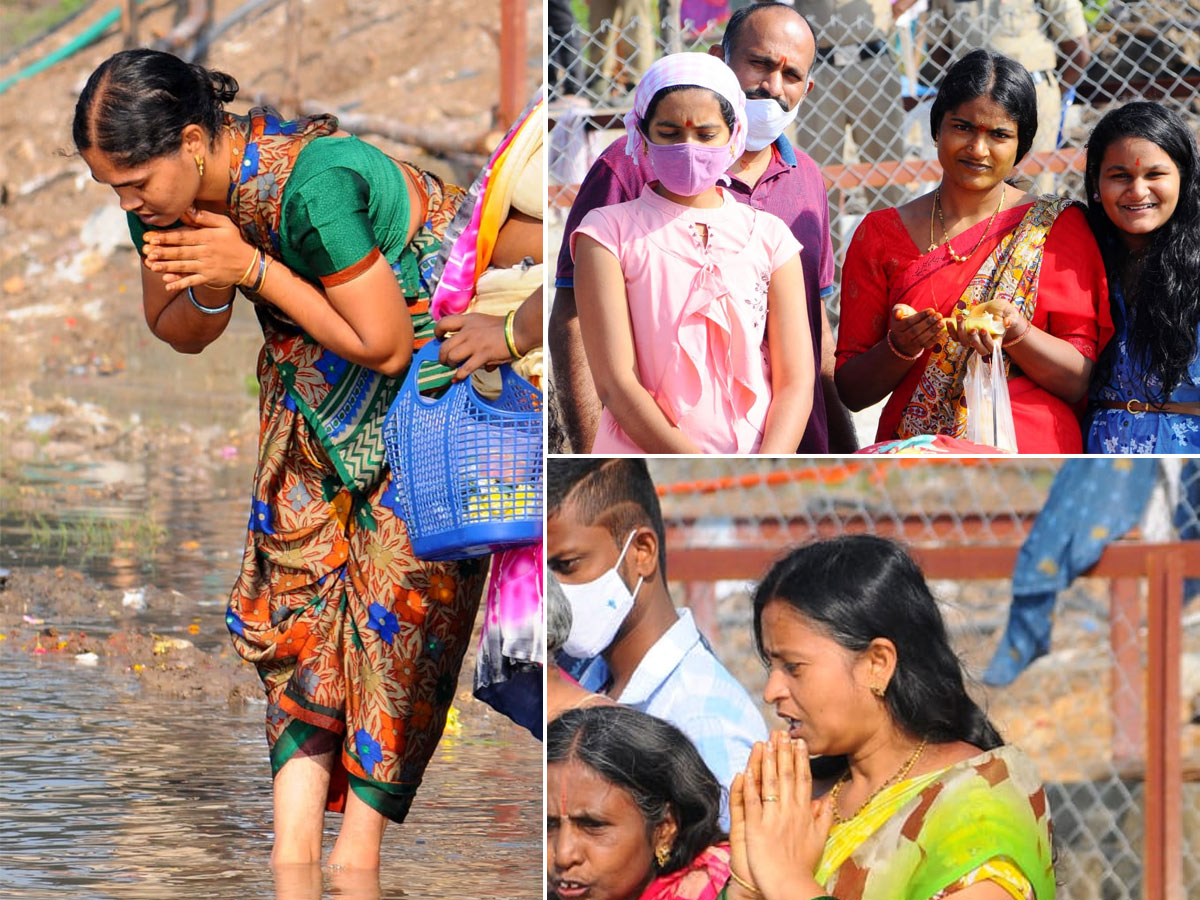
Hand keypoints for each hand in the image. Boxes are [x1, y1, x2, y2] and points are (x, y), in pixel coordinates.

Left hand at [143, 207, 257, 292]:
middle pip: (180, 251)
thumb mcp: (224, 224)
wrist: (251, 264)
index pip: (183, 236)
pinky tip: (168, 285)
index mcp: (207, 237)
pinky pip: (193, 281)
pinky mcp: (209, 278)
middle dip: (162, 251)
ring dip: (166, 266)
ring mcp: (207, 266)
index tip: (149, 237)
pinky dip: (180, 283)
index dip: (165, 237)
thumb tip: (187, 210)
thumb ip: (205, 217)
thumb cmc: (236, 240)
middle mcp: (205, 252)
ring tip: (152, 266)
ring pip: (183, 266)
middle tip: (146, 251)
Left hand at [434, 312, 515, 380]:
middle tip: (445, 360)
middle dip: (441, 356)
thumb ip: (476, 337)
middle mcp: (467, 331)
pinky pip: (465, 368)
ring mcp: (474, 344)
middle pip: (444, 345)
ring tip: (453, 367)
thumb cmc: (504, 327)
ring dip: (450, 364)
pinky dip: (459, 375)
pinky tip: (458, 378)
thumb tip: (480, 362)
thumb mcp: (484, 324)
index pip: (443, 323)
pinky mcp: (482, 355)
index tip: (439, 338)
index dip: (437, 332)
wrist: (518, 330)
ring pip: (451, 356)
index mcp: (468, 320)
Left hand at [735, 731, 832, 899]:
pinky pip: (752, 802)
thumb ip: (823, 819)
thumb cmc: (802, 866)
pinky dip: (750, 785)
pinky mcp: (756, 827)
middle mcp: (791, 811)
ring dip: (766, 761)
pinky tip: (747, 769)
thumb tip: (828, 801)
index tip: (799, 741)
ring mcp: (773, 818)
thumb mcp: (819, 841)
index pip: (803, 780)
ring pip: (770, 784)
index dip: (801, 759)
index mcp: (804, 813)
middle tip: (780, 732)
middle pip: (787, 776)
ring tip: (764, 741)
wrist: (790, 886)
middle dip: (783, 752)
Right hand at [889, 304, 943, 356]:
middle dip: (928, 323)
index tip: (932, 310)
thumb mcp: (899, 312)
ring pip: (922, 338)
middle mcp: (901, 338)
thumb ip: (897, 309)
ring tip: (942, 323)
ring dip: (933, 331)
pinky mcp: (917, 348)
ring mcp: (909, 345)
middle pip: (916, 330)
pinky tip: (942, 332)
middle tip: (939, 315)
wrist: (903, 336)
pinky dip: (935, 339)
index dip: (921, 316)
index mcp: (896, 327)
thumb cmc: (903, 318)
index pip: (909, 322)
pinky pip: (927, 344)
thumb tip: (897, 314)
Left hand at [948, 299, 1018, 356]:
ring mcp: (973, 340)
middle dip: (974, 340)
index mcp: (997, 340)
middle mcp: (984, 342)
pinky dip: (951, 330)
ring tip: (961, 318)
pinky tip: (950, 321)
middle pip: (979, 349)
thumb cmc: (1003, 312)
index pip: (992, 347)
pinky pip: (955, 337)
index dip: (987, 341)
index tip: (983, 330)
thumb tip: (1007, 323)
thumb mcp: (1010, 314)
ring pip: (965, 343)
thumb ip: (1010, 319)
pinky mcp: (964, 335)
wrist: (992, 309)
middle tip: (973, 329)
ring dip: (961, 332)